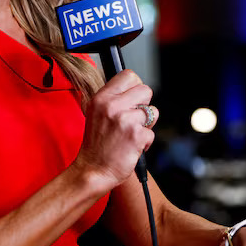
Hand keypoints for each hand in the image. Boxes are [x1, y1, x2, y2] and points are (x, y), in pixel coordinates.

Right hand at [72, 69, 157, 192]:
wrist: (93, 170)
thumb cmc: (96, 144)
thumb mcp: (96, 113)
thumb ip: (113, 98)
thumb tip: (133, 88)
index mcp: (102, 98)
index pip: (128, 75)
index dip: (135, 87)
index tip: (132, 99)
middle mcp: (112, 105)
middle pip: (145, 90)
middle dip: (143, 105)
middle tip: (132, 119)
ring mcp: (125, 120)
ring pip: (152, 112)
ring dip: (145, 125)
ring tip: (130, 134)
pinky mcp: (136, 135)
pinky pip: (151, 132)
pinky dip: (145, 142)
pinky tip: (132, 146)